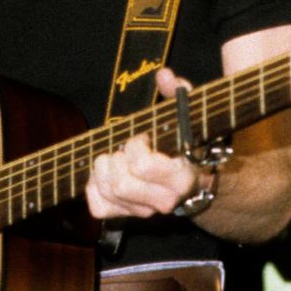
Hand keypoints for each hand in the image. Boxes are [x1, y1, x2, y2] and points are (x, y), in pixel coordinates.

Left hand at [84, 68, 203, 219]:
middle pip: (120, 183)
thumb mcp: (189, 118)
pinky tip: (107, 173)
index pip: (142, 166)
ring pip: (108, 192)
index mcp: (181, 178)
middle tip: (126, 147)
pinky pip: (98, 207)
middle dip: (116, 158)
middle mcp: (163, 200)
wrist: (196, 183)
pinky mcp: (127, 215)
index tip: (143, 137)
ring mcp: (144, 212)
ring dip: (104, 169)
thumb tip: (163, 75)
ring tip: (117, 156)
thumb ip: (180, 95)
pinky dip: (95, 187)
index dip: (135, 145)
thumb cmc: (190, 145)